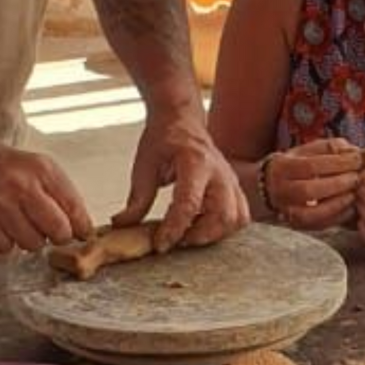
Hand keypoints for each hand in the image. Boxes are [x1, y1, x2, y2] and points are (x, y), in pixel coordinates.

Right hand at [0, 135, 93, 253]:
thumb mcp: (35, 166)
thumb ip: (59, 192)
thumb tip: (81, 226)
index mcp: (43, 170)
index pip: (75, 208)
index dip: (81, 227)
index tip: (81, 234)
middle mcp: (24, 185)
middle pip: (58, 231)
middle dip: (57, 237)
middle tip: (48, 232)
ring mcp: (1, 203)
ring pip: (33, 243)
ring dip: (29, 241)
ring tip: (19, 224)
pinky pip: (6, 248)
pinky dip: (5, 243)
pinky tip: (0, 227)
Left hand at [112, 110, 249, 250]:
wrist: (182, 120)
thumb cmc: (164, 139)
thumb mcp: (144, 165)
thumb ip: (137, 199)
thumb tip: (123, 225)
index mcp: (195, 162)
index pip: (189, 203)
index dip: (174, 229)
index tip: (160, 244)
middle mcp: (219, 171)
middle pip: (222, 216)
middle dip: (199, 236)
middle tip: (176, 241)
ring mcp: (231, 180)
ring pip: (237, 219)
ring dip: (214, 235)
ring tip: (189, 235)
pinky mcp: (235, 188)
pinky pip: (241, 216)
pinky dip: (224, 229)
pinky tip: (202, 227)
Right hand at [264, 138, 361, 230]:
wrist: (273, 186)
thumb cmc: (298, 163)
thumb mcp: (311, 149)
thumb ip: (332, 147)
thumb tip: (354, 152)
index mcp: (282, 167)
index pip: (311, 166)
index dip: (337, 163)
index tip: (357, 159)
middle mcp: (281, 191)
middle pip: (309, 190)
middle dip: (339, 184)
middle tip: (358, 177)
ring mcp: (287, 211)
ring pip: (312, 213)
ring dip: (339, 203)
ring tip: (355, 192)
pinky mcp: (298, 225)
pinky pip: (319, 225)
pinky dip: (339, 216)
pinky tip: (351, 206)